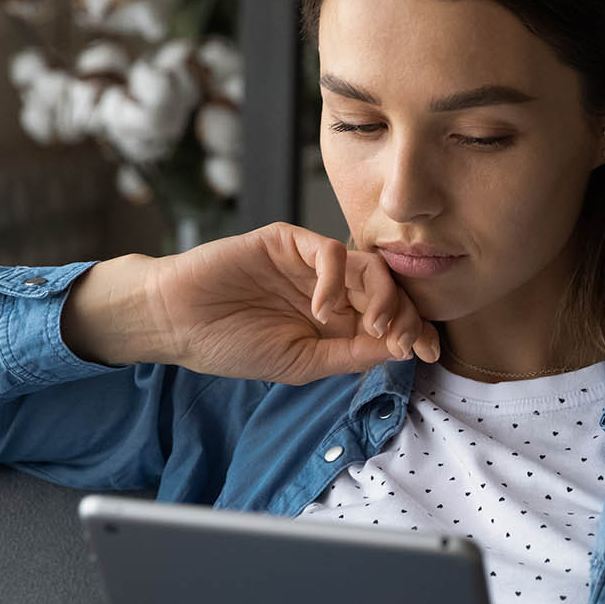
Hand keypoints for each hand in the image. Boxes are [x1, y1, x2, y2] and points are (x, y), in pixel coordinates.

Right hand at [62, 221, 441, 384]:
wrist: (177, 321)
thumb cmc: (231, 344)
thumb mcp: (300, 363)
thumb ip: (350, 354)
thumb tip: (403, 349)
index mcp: (336, 320)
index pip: (390, 319)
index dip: (414, 332)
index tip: (427, 354)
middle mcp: (330, 288)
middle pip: (388, 290)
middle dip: (406, 315)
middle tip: (405, 339)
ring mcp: (311, 263)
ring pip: (369, 266)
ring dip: (382, 296)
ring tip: (372, 325)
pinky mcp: (290, 240)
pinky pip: (332, 251)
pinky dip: (337, 280)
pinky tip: (322, 309)